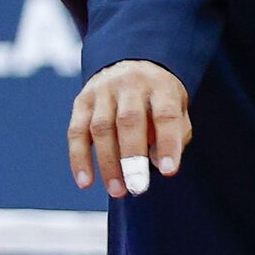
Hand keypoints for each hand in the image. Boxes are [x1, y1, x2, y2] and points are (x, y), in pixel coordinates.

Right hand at [68, 61, 190, 197]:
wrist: (130, 63)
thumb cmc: (160, 98)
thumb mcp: (178, 108)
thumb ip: (175, 134)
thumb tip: (157, 164)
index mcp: (160, 86)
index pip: (165, 115)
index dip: (167, 144)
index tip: (168, 171)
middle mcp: (130, 85)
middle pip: (129, 121)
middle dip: (132, 158)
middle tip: (137, 187)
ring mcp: (102, 91)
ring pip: (101, 128)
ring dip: (107, 163)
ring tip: (117, 191)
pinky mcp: (82, 101)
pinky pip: (76, 131)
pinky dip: (79, 159)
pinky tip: (85, 182)